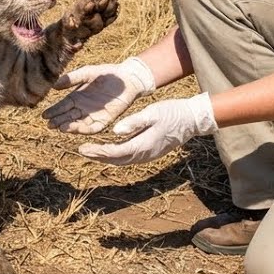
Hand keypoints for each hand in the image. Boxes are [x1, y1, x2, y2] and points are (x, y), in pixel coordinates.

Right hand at [43, 57, 155, 133]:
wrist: (128, 78)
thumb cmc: (107, 73)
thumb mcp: (87, 73)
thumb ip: (72, 78)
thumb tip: (54, 86)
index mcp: (77, 96)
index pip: (62, 106)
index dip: (53, 111)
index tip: (44, 116)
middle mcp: (83, 107)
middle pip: (68, 116)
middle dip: (58, 121)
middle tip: (49, 125)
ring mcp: (94, 114)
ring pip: (78, 124)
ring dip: (69, 127)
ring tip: (60, 128)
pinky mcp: (105, 119)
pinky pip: (93, 127)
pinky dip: (84, 129)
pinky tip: (76, 129)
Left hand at [77, 93, 216, 165]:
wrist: (192, 120)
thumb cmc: (172, 112)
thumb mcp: (152, 113)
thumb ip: (134, 122)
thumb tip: (115, 131)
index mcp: (144, 145)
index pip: (116, 152)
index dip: (98, 152)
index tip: (83, 148)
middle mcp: (145, 154)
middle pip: (117, 160)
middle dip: (98, 157)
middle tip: (82, 151)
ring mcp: (149, 155)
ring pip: (123, 160)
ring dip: (106, 158)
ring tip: (91, 152)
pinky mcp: (150, 152)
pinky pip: (129, 157)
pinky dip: (116, 155)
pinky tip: (109, 150)